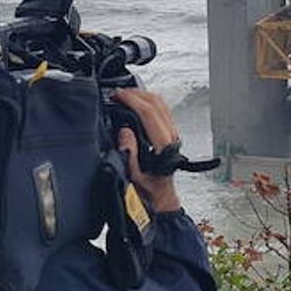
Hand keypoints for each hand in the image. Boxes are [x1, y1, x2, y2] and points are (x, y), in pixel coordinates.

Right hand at [110, 88, 182, 213]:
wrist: (161, 197)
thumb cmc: (148, 190)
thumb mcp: (133, 177)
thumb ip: (129, 154)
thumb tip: (125, 131)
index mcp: (162, 146)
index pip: (149, 113)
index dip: (132, 100)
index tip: (117, 95)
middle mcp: (170, 137)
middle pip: (157, 103)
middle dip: (136, 93)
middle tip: (118, 93)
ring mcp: (172, 134)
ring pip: (161, 104)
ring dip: (142, 95)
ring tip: (124, 96)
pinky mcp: (170, 134)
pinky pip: (161, 110)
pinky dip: (147, 102)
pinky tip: (135, 104)